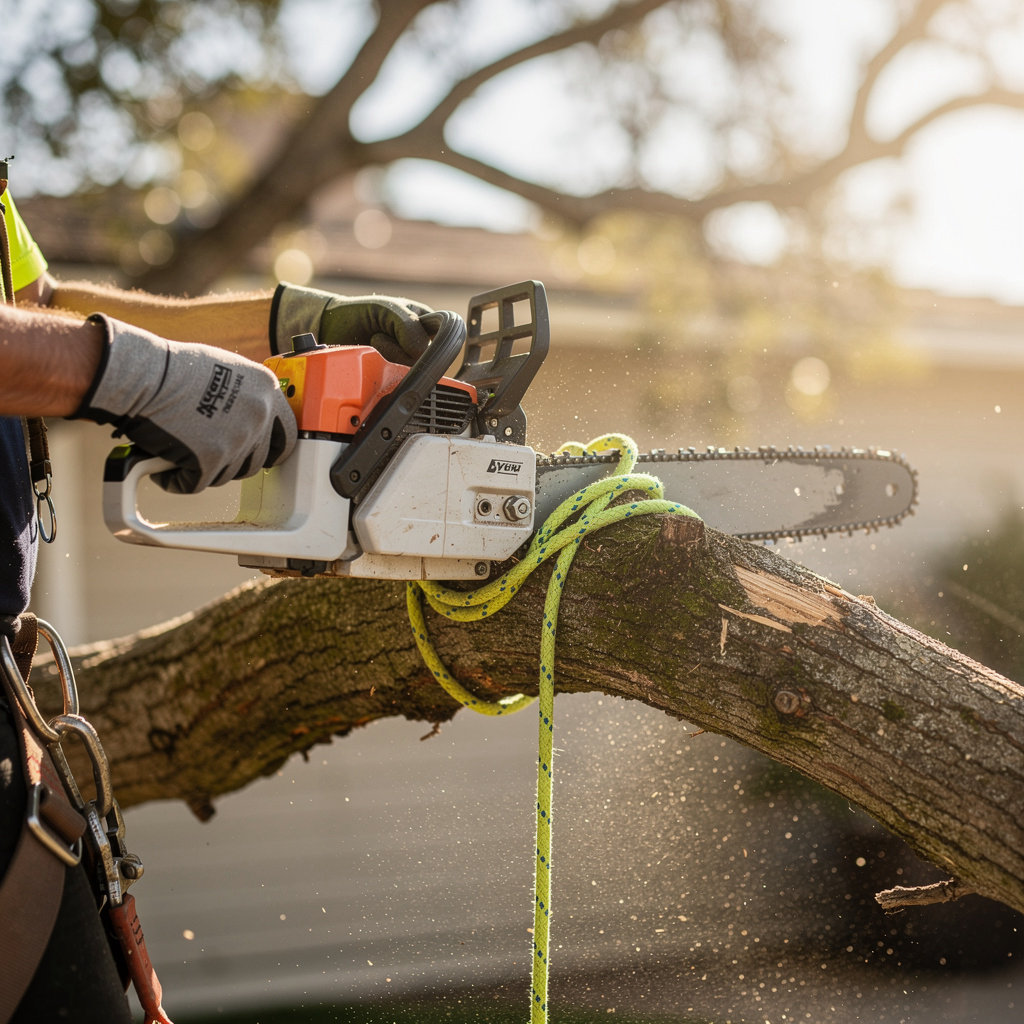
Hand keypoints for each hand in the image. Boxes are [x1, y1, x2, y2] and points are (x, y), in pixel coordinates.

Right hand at [75, 314, 296, 493]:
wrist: (145, 375)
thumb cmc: (174, 368)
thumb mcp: (228, 369)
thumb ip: (247, 394)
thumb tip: (250, 415)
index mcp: (266, 390)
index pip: (287, 433)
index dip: (271, 448)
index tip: (262, 454)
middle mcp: (259, 416)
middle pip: (257, 460)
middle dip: (234, 462)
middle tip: (211, 455)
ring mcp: (237, 440)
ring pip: (228, 475)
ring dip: (207, 469)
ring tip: (182, 451)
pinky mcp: (210, 460)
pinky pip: (196, 484)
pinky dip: (177, 480)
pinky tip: (164, 466)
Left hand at [270, 283, 432, 363]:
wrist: (331, 327)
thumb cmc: (359, 312)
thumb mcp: (386, 308)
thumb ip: (408, 324)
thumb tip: (419, 352)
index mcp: (426, 323)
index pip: (445, 335)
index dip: (425, 336)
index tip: (403, 330)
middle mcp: (420, 345)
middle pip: (424, 356)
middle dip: (397, 345)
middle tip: (379, 334)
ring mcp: (406, 363)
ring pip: (410, 370)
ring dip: (386, 355)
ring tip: (373, 344)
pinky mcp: (393, 378)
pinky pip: (396, 381)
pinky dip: (380, 368)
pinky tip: (371, 358)